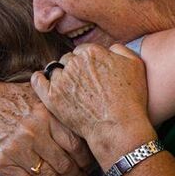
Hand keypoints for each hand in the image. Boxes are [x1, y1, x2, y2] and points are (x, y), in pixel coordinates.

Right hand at [0, 80, 93, 175]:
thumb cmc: (13, 100)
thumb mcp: (39, 96)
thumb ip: (60, 109)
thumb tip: (88, 126)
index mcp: (46, 115)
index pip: (75, 146)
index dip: (86, 161)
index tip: (89, 167)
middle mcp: (33, 133)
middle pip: (64, 164)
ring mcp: (17, 149)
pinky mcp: (3, 163)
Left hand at [31, 44, 153, 166]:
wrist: (118, 127)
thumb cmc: (130, 99)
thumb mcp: (135, 65)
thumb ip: (120, 49)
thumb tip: (108, 48)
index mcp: (92, 52)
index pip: (83, 52)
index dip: (88, 63)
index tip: (92, 75)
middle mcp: (74, 62)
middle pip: (69, 60)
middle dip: (75, 69)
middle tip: (84, 86)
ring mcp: (61, 80)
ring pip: (56, 71)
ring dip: (62, 77)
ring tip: (72, 91)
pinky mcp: (52, 97)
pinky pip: (38, 81)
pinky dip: (40, 79)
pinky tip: (43, 80)